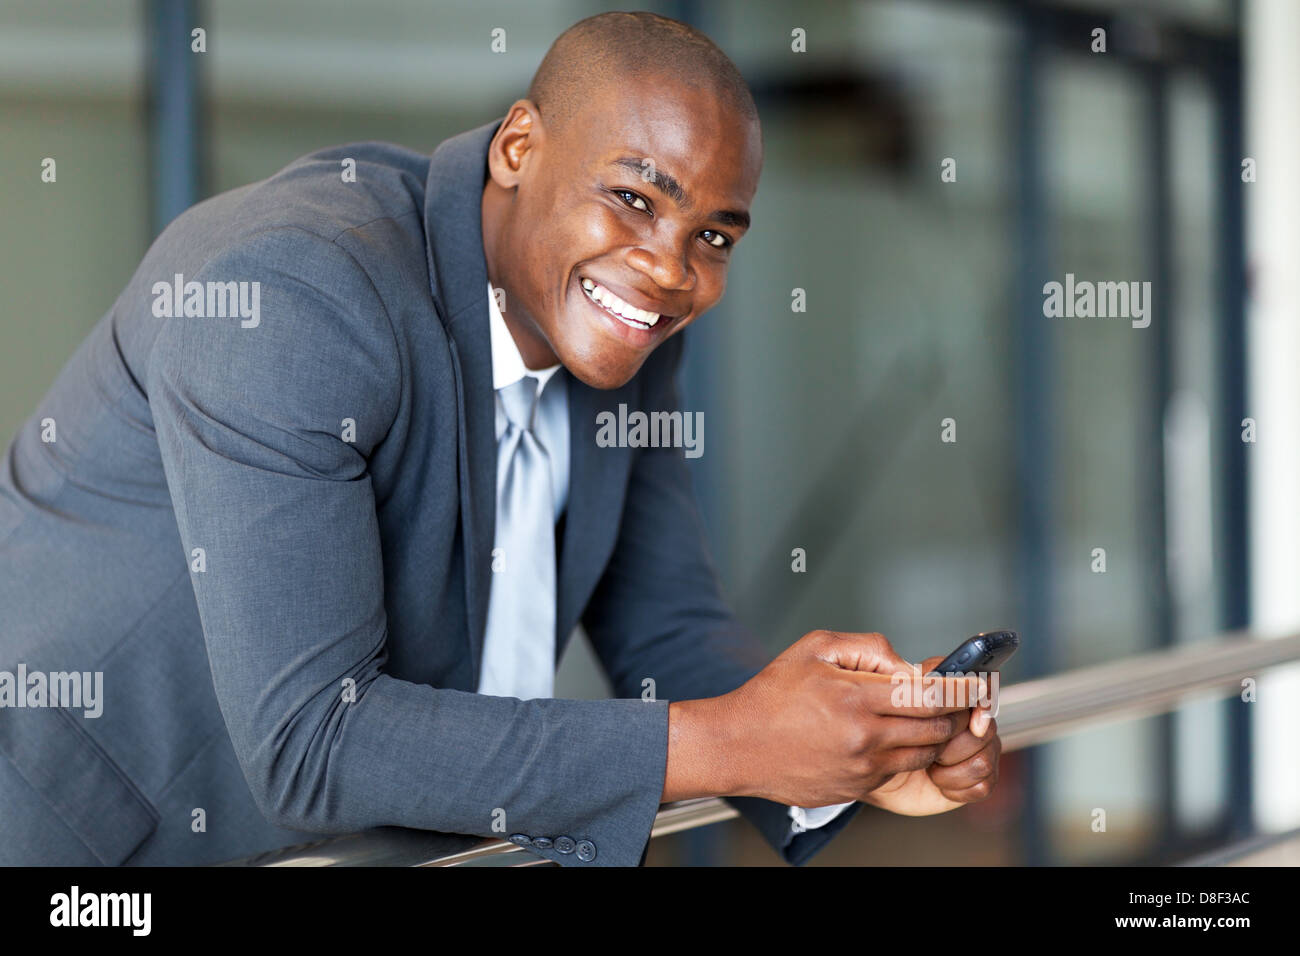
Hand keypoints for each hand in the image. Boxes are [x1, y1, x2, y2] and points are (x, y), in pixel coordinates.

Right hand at [664, 631, 982, 806]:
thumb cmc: (773, 692)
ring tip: (912, 716)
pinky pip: (897, 771)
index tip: (975, 682)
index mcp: (855, 698)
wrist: (737, 744)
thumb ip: (868, 648)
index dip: (960, 689)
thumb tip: (907, 665)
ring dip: (928, 735)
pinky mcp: (856, 789)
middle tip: (943, 698)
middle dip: (947, 712)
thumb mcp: (815, 648)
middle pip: (936, 728)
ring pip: (922, 753)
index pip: (931, 696)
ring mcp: (861, 768)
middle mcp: (863, 738)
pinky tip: (883, 736)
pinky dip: (902, 754)